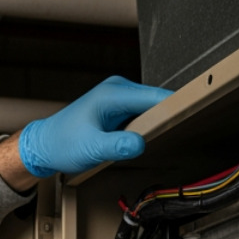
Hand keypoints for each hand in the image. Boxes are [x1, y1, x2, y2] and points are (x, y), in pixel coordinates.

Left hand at [17, 75, 171, 177]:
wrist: (46, 145)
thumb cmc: (62, 143)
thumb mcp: (91, 148)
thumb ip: (116, 146)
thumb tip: (139, 144)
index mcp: (113, 93)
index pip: (155, 96)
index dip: (176, 106)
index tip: (192, 115)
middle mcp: (118, 89)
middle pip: (157, 99)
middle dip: (169, 114)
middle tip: (181, 131)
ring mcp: (119, 97)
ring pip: (150, 107)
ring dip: (158, 120)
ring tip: (164, 135)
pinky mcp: (119, 107)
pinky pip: (142, 113)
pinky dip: (148, 123)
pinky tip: (147, 136)